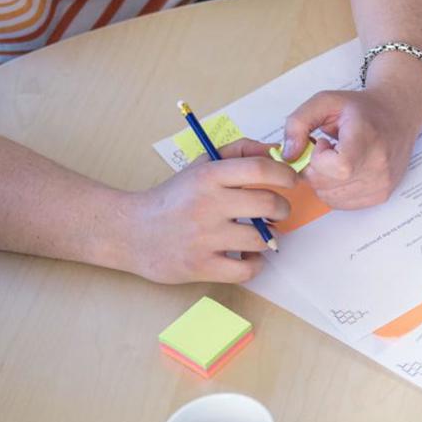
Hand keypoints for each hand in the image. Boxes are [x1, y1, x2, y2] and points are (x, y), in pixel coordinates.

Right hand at [121, 139, 294, 284]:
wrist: (131, 232)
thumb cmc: (173, 197)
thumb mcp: (202, 165)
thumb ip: (239, 152)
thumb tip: (276, 151)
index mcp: (209, 176)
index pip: (261, 169)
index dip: (285, 175)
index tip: (290, 181)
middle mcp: (207, 204)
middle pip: (268, 204)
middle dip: (283, 208)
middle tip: (278, 211)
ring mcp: (204, 238)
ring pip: (261, 239)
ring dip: (268, 238)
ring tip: (258, 234)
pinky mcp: (201, 266)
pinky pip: (247, 269)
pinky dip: (254, 264)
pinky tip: (246, 256)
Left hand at [282, 82, 421, 209]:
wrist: (397, 116)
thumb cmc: (362, 109)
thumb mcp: (325, 101)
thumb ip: (298, 123)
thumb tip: (288, 155)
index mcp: (368, 139)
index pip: (338, 167)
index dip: (320, 158)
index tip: (323, 142)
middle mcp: (379, 166)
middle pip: (327, 184)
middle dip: (314, 167)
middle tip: (325, 149)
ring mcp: (381, 184)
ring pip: (330, 197)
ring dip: (323, 179)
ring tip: (336, 158)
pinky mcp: (381, 195)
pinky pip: (341, 204)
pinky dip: (334, 189)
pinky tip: (343, 170)